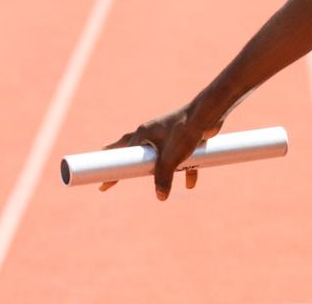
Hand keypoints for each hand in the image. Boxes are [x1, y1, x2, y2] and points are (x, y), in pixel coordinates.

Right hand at [100, 105, 223, 199]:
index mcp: (143, 134)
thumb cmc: (185, 130)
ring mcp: (168, 135)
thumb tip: (161, 197)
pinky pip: (179, 157)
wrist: (208, 114)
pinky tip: (190, 184)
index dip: (112, 171)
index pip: (121, 154)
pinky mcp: (183, 138)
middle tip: (112, 170)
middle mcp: (153, 133)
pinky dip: (183, 169)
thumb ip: (163, 178)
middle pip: (133, 150)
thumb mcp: (170, 158)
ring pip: (158, 155)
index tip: (103, 186)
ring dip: (157, 169)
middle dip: (125, 161)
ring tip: (150, 179)